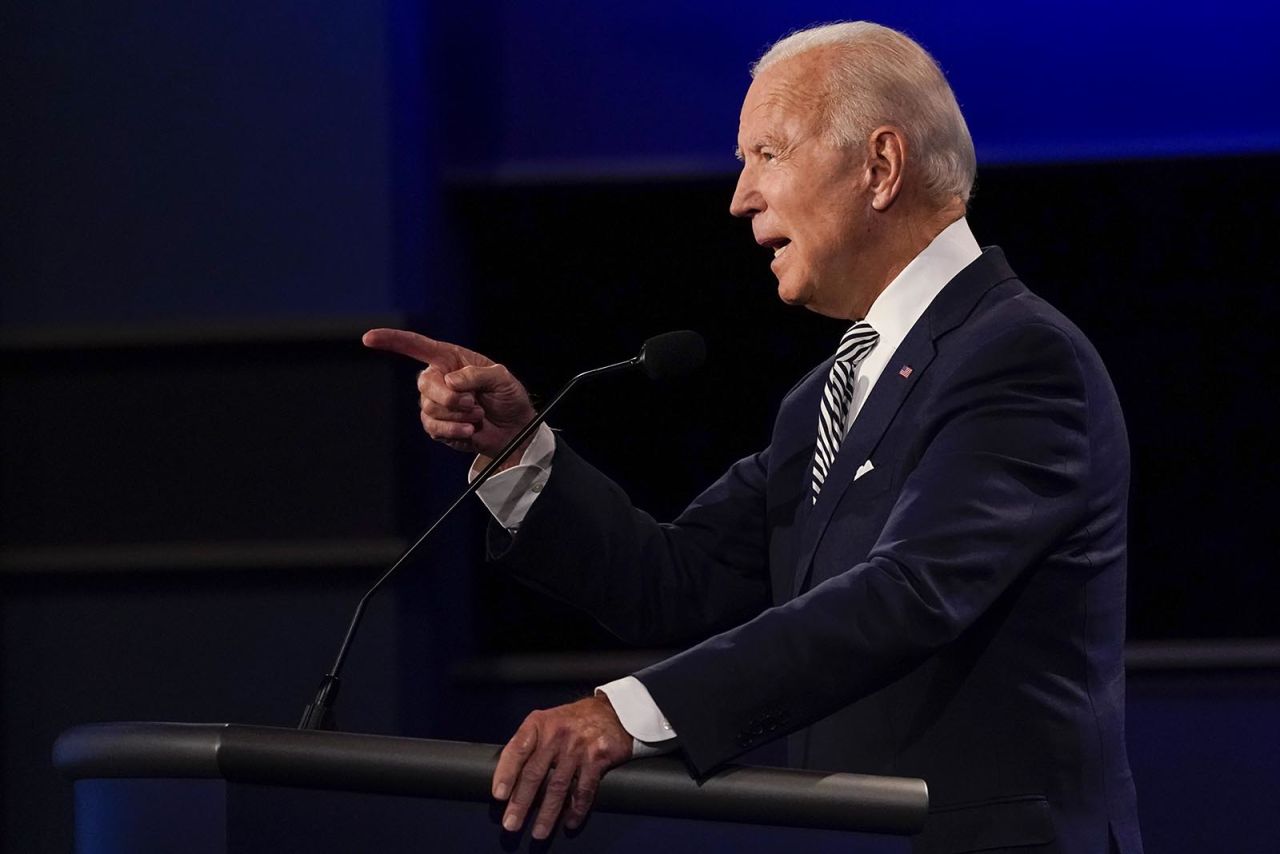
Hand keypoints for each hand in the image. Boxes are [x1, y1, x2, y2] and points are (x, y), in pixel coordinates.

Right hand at [362, 328, 536, 459]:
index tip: (369, 338)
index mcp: (450, 359)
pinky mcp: (437, 426)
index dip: (392, 340)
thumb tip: (451, 380)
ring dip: (459, 415)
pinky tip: (469, 430)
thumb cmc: (508, 397)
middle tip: (474, 403)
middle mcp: (438, 379)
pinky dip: (454, 430)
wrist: (513, 429)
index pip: (416, 346)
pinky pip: (434, 428)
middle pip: (425, 384)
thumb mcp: (502, 378)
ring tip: (478, 415)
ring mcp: (435, 404)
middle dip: (450, 397)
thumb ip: (478, 374)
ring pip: (431, 408)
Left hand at [492, 695, 632, 838]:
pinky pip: (584, 789)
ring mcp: (578, 747)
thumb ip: (528, 744)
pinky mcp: (598, 758)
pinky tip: (569, 822)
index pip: (517, 750)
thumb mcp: (546, 722)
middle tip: (511, 823)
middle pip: (534, 773)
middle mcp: (557, 734)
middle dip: (521, 802)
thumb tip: (507, 778)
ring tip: (539, 831)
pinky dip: (576, 809)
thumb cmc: (572, 722)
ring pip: (558, 786)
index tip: (499, 795)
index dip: (506, 773)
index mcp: (539, 724)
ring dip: (548, 813)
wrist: (611, 712)